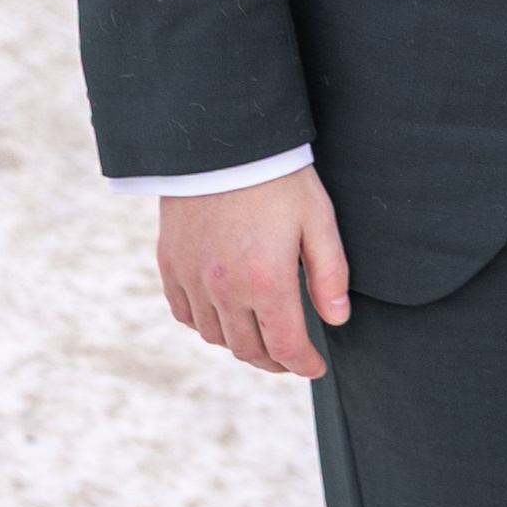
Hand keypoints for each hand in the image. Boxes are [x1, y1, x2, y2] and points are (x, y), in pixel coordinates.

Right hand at [157, 167, 351, 379]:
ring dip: (241, 344)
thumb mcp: (317, 219)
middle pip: (249, 350)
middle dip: (275, 361)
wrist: (220, 140)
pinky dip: (205, 324)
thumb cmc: (277, 177)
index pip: (286, 347)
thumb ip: (330, 273)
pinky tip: (223, 315)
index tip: (316, 366)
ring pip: (215, 337)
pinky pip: (184, 313)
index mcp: (266, 280)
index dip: (304, 365)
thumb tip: (337, 320)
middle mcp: (224, 288)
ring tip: (261, 335)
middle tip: (292, 357)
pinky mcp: (170, 263)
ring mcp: (192, 278)